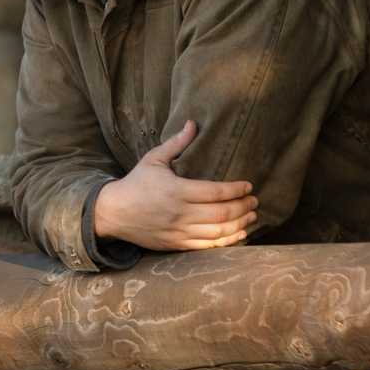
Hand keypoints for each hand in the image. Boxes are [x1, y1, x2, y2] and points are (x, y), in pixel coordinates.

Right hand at [93, 120, 258, 250]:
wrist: (114, 212)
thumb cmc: (136, 183)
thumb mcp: (153, 159)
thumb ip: (176, 143)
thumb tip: (193, 123)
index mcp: (177, 190)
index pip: (215, 192)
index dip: (236, 190)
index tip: (248, 185)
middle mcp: (181, 213)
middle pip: (222, 213)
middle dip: (244, 207)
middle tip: (255, 201)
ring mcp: (180, 231)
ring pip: (219, 232)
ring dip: (240, 224)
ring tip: (252, 217)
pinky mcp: (178, 244)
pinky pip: (209, 246)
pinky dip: (228, 241)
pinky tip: (239, 233)